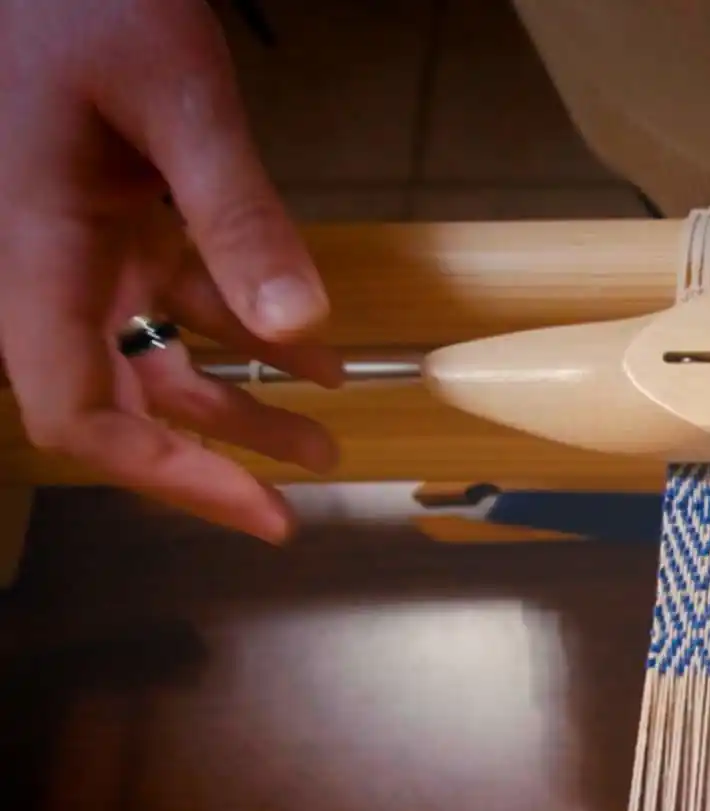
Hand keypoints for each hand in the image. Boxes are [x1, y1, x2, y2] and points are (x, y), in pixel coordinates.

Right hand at [0, 0, 340, 542]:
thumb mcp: (180, 100)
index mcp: (39, 252)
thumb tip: (300, 327)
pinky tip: (315, 358)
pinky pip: (179, 293)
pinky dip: (246, 328)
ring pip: (155, 353)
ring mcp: (83, 239)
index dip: (162, 476)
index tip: (255, 511)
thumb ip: (237, 213)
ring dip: (238, 403)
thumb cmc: (85, 0)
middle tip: (295, 500)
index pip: (76, 408)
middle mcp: (52, 263)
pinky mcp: (115, 210)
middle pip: (120, 398)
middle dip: (209, 456)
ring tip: (320, 443)